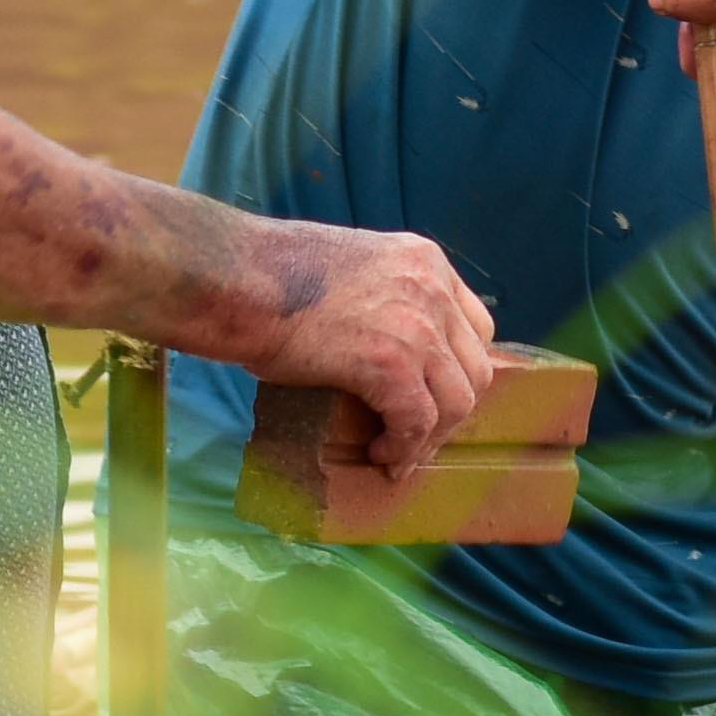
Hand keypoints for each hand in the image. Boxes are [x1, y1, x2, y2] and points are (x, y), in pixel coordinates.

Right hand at [257, 229, 497, 511]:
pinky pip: (418, 422)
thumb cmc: (271, 274)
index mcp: (424, 259)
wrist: (239, 279)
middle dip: (450, 408)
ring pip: (457, 401)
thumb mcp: (351, 268)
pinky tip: (381, 456)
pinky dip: (405, 447)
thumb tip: (381, 340)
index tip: (433, 394)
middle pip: (476, 367)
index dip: (456, 369)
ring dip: (430, 436)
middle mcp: (433, 287)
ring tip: (397, 452)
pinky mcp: (392, 363)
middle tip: (416, 433)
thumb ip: (382, 294)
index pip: (475, 326)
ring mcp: (418, 325)